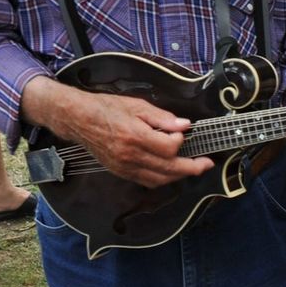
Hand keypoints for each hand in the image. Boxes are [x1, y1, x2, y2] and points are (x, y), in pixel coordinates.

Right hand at [32, 79, 211, 187]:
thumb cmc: (107, 108)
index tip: (182, 133)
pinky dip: (163, 179)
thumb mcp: (137, 105)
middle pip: (169, 169)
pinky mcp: (121, 172)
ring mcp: (125, 167)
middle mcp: (130, 155)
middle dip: (192, 167)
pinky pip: (147, 181)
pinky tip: (171, 171)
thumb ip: (163, 118)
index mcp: (135, 136)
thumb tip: (185, 126)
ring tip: (193, 168)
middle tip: (207, 163)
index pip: (169, 148)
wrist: (79, 119)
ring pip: (160, 179)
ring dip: (179, 176)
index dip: (181, 142)